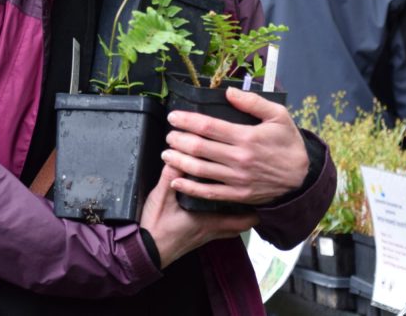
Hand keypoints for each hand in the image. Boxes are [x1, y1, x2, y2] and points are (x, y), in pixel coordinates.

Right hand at [140, 164, 256, 268]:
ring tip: (238, 199)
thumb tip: (178, 153)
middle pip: (240, 227)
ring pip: (229, 229)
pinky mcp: (196, 238)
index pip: (241, 220)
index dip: (254, 209)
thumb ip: (171, 175)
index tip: (261, 194)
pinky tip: (216, 209)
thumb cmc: (155, 227)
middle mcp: (210, 231)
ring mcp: (204, 237)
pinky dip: (222, 221)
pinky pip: (217, 230)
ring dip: (235, 216)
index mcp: (208, 222)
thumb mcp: (162, 197)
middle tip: (253, 195)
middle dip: (248, 212)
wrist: (144, 252)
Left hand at [161, 88, 308, 205]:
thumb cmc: (289, 144)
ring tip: (166, 154)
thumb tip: (229, 93)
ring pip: (200, 170)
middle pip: (199, 148)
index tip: (174, 117)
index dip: (187, 121)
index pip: (209, 127)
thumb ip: (253, 102)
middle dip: (178, 140)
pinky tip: (176, 182)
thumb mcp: (278, 116)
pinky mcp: (237, 195)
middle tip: (168, 135)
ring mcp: (237, 179)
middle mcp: (239, 159)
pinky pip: (209, 193)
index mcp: (246, 137)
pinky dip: (190, 188)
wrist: (302, 178)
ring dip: (179, 162)